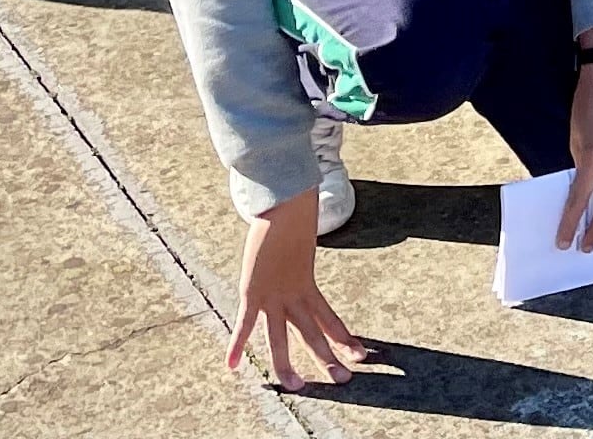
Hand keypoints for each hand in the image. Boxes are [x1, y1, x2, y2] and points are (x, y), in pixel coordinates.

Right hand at [228, 199, 365, 389]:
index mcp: (306, 285)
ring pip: (280, 338)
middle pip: (313, 333)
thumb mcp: (298, 243)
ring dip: (287, 365)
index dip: (344, 337)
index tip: (361, 353)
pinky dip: (236, 344)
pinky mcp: (253, 291)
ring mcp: (273, 296)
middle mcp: (293, 295)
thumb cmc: (290, 217)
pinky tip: (231, 366)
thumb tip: (305, 235)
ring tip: (296, 387)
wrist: (284, 205)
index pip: (330, 318)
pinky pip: (245, 323)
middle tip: (345, 380)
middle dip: (328, 358)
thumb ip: (298, 253)